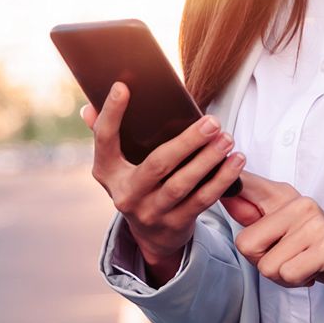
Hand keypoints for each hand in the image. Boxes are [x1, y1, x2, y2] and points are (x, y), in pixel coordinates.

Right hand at [82, 82, 245, 281]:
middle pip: (157, 165)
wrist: (150, 235)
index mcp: (107, 172)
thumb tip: (88, 108)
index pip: (105, 140)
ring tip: (226, 139)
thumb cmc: (138, 184)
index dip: (111, 114)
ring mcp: (150, 212)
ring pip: (182, 184)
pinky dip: (221, 180)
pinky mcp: (174, 225)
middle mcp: (125, 194)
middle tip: (212, 122)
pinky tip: (235, 161)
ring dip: (208, 160)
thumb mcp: (117, 165)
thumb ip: (106, 135)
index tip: (122, 87)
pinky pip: (202, 200)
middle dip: (187, 142)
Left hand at [223, 172, 323, 303]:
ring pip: (267, 265)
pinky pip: (288, 274)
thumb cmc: (310, 245)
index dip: (228, 185)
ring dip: (282, 275)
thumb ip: (251, 212)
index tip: (222, 178)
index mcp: (281, 196)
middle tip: (286, 257)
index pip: (246, 184)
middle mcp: (298, 204)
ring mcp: (314, 224)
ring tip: (301, 263)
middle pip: (246, 244)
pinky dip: (296, 281)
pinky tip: (310, 270)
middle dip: (261, 261)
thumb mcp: (279, 224)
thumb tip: (224, 192)